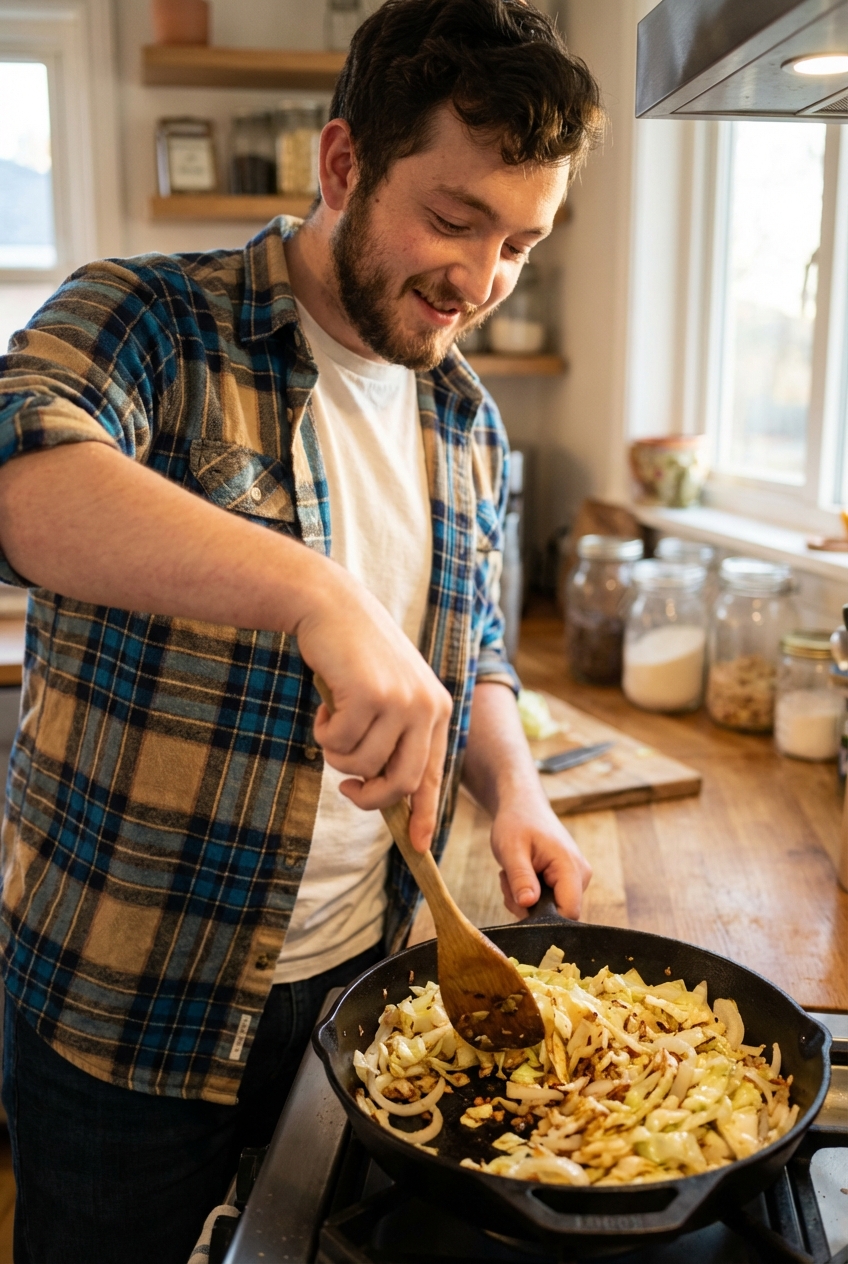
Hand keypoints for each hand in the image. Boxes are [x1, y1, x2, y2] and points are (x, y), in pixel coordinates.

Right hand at [293, 559, 451, 851]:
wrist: (331, 605)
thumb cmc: (355, 653)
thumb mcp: (388, 692)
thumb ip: (394, 735)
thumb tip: (384, 791)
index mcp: (437, 708)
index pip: (434, 773)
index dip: (424, 812)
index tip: (417, 845)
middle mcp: (427, 706)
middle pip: (402, 781)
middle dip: (370, 798)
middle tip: (347, 791)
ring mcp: (400, 701)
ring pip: (364, 764)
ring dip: (338, 755)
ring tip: (332, 724)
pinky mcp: (370, 695)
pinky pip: (339, 743)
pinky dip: (324, 733)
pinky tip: (325, 706)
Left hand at [489, 794, 591, 919]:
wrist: (523, 805)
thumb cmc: (517, 822)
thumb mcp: (511, 849)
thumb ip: (521, 877)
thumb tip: (528, 904)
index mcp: (571, 867)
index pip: (569, 913)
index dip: (543, 920)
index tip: (518, 903)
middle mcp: (580, 875)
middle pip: (558, 914)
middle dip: (528, 906)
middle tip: (508, 883)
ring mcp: (576, 878)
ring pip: (551, 909)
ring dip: (525, 900)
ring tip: (512, 875)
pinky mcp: (567, 879)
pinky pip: (549, 901)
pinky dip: (530, 894)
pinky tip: (520, 876)